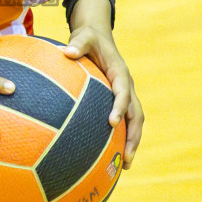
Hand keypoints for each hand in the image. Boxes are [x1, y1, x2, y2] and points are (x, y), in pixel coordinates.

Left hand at [65, 0, 142, 168]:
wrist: (98, 36)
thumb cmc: (89, 37)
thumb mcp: (83, 36)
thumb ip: (77, 43)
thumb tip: (66, 51)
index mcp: (120, 72)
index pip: (123, 92)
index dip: (119, 107)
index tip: (111, 122)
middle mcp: (127, 86)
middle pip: (136, 114)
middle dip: (133, 136)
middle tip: (126, 157)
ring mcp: (125, 95)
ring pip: (134, 121)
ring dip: (133, 142)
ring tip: (125, 165)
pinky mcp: (119, 100)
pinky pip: (125, 121)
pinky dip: (124, 138)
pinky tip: (113, 156)